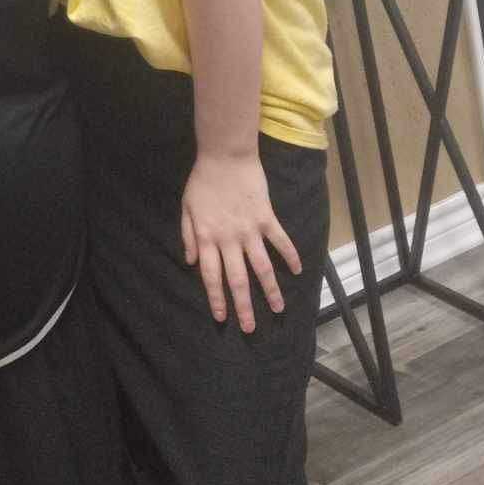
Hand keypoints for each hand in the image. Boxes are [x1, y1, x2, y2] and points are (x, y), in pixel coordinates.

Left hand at [180, 151, 302, 330]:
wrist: (225, 155)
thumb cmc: (202, 180)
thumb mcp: (186, 208)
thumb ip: (188, 236)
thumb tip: (189, 262)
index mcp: (206, 238)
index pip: (211, 276)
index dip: (216, 298)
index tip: (222, 317)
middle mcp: (229, 240)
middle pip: (237, 279)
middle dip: (243, 306)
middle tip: (249, 328)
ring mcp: (250, 230)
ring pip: (261, 267)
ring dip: (270, 290)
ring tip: (278, 309)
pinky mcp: (267, 218)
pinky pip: (280, 241)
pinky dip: (290, 257)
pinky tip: (296, 272)